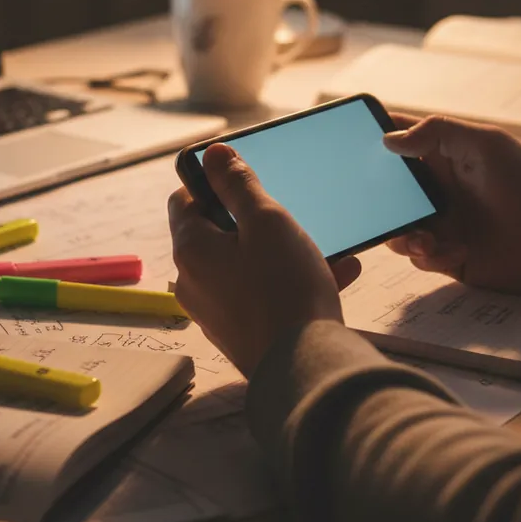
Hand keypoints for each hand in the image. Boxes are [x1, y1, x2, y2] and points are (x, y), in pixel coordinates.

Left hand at [168, 144, 360, 376]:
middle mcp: (192, 281)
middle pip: (216, 233)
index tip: (247, 180)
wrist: (305, 367)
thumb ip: (238, 184)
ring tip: (323, 245)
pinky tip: (336, 273)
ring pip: (244, 264)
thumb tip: (212, 154)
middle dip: (255, 220)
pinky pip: (260, 294)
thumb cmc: (285, 287)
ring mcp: (215, 311)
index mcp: (191, 249)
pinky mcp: (240, 332)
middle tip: (288, 216)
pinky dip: (288, 280)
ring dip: (280, 250)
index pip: (184, 199)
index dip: (213, 183)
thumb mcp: (267, 221)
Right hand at [383, 115, 520, 295]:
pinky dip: (427, 255)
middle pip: (384, 189)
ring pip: (395, 227)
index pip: (395, 139)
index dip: (368, 138)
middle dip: (375, 199)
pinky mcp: (447, 255)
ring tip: (424, 238)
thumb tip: (388, 140)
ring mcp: (440, 222)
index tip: (345, 142)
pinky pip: (417, 256)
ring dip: (402, 234)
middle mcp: (436, 187)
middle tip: (377, 206)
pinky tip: (453, 252)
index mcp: (441, 154)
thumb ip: (437, 133)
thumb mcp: (487, 146)